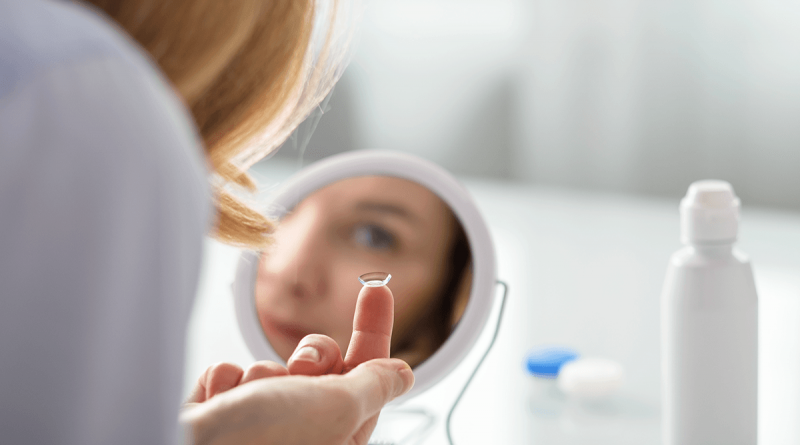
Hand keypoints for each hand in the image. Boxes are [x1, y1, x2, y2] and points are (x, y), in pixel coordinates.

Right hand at [181, 284, 413, 444]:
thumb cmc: (264, 442)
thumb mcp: (337, 407)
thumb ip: (371, 385)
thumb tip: (402, 374)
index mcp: (337, 438)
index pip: (369, 377)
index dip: (374, 330)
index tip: (378, 289)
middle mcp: (299, 432)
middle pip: (320, 363)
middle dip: (310, 356)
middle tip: (300, 371)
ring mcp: (258, 422)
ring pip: (271, 364)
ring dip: (260, 373)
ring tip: (247, 402)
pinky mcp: (220, 413)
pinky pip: (230, 372)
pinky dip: (224, 381)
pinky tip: (217, 403)